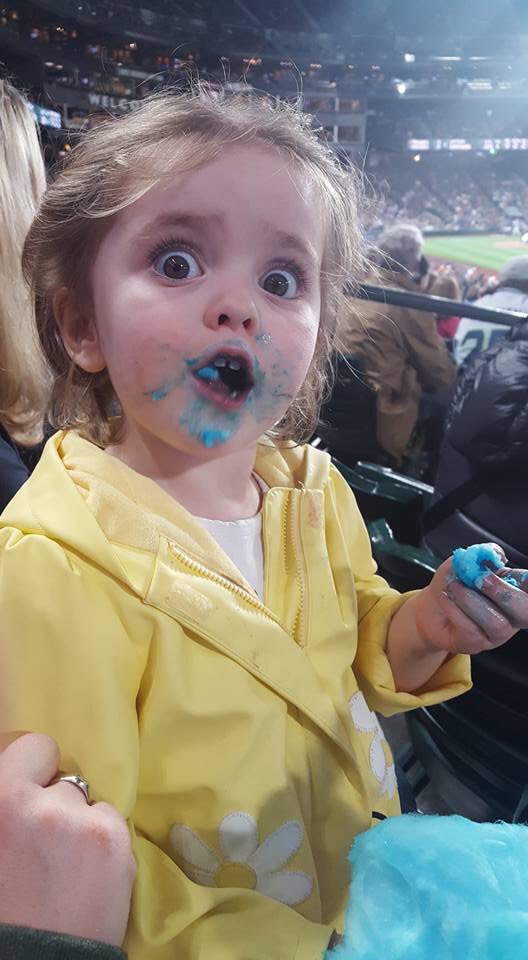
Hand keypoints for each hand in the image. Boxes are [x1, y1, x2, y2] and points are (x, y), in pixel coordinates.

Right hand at [0, 733, 135, 945]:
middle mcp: (36, 803)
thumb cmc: (6, 911)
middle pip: (65, 777)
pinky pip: (112, 824)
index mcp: (0, 801)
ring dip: (82, 825)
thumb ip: (11, 808)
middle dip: (59, 800)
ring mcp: (77, 820)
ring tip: (68, 867)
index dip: (36, 771)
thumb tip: (25, 788)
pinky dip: (104, 845)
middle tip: (48, 839)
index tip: (34, 794)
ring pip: (89, 803)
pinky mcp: (111, 841)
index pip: (35, 747)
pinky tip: (88, 877)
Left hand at [413, 546, 527, 655]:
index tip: (524, 578)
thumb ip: (483, 554)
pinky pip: (471, 629)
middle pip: (524, 611)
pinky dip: (455, 609)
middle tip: (481, 578)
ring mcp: (497, 632)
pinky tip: (447, 598)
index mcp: (516, 589)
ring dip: (472, 600)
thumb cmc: (455, 582)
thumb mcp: (466, 561)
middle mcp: (512, 614)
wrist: (431, 606)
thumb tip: (497, 556)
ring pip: (496, 623)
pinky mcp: (477, 644)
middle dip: (502, 592)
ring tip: (455, 587)